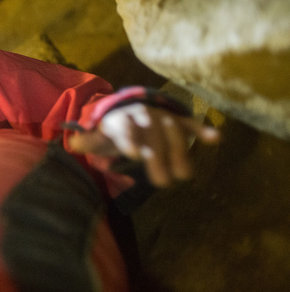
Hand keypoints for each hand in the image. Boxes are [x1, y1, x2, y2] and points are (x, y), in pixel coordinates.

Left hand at [68, 103, 219, 187]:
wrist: (129, 108)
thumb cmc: (113, 129)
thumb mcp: (99, 136)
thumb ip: (89, 141)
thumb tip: (74, 143)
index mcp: (121, 119)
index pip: (124, 127)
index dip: (129, 139)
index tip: (135, 154)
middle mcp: (142, 115)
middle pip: (151, 134)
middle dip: (158, 156)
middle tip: (162, 183)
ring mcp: (161, 116)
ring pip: (171, 129)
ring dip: (180, 150)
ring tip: (184, 175)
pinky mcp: (176, 120)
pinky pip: (189, 123)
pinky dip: (202, 129)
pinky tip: (216, 139)